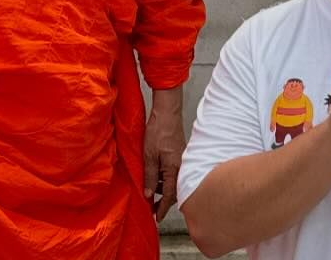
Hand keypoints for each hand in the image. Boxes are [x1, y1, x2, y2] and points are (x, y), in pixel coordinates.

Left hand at [143, 87, 185, 221]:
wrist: (167, 113)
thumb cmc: (158, 131)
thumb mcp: (149, 156)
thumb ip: (149, 176)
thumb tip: (148, 194)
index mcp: (174, 169)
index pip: (170, 196)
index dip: (163, 208)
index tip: (157, 217)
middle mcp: (182, 167)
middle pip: (174, 191)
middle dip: (164, 200)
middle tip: (152, 207)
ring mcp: (182, 161)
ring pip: (174, 181)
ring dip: (164, 188)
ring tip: (151, 191)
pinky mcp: (180, 155)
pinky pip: (174, 172)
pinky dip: (166, 178)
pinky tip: (156, 176)